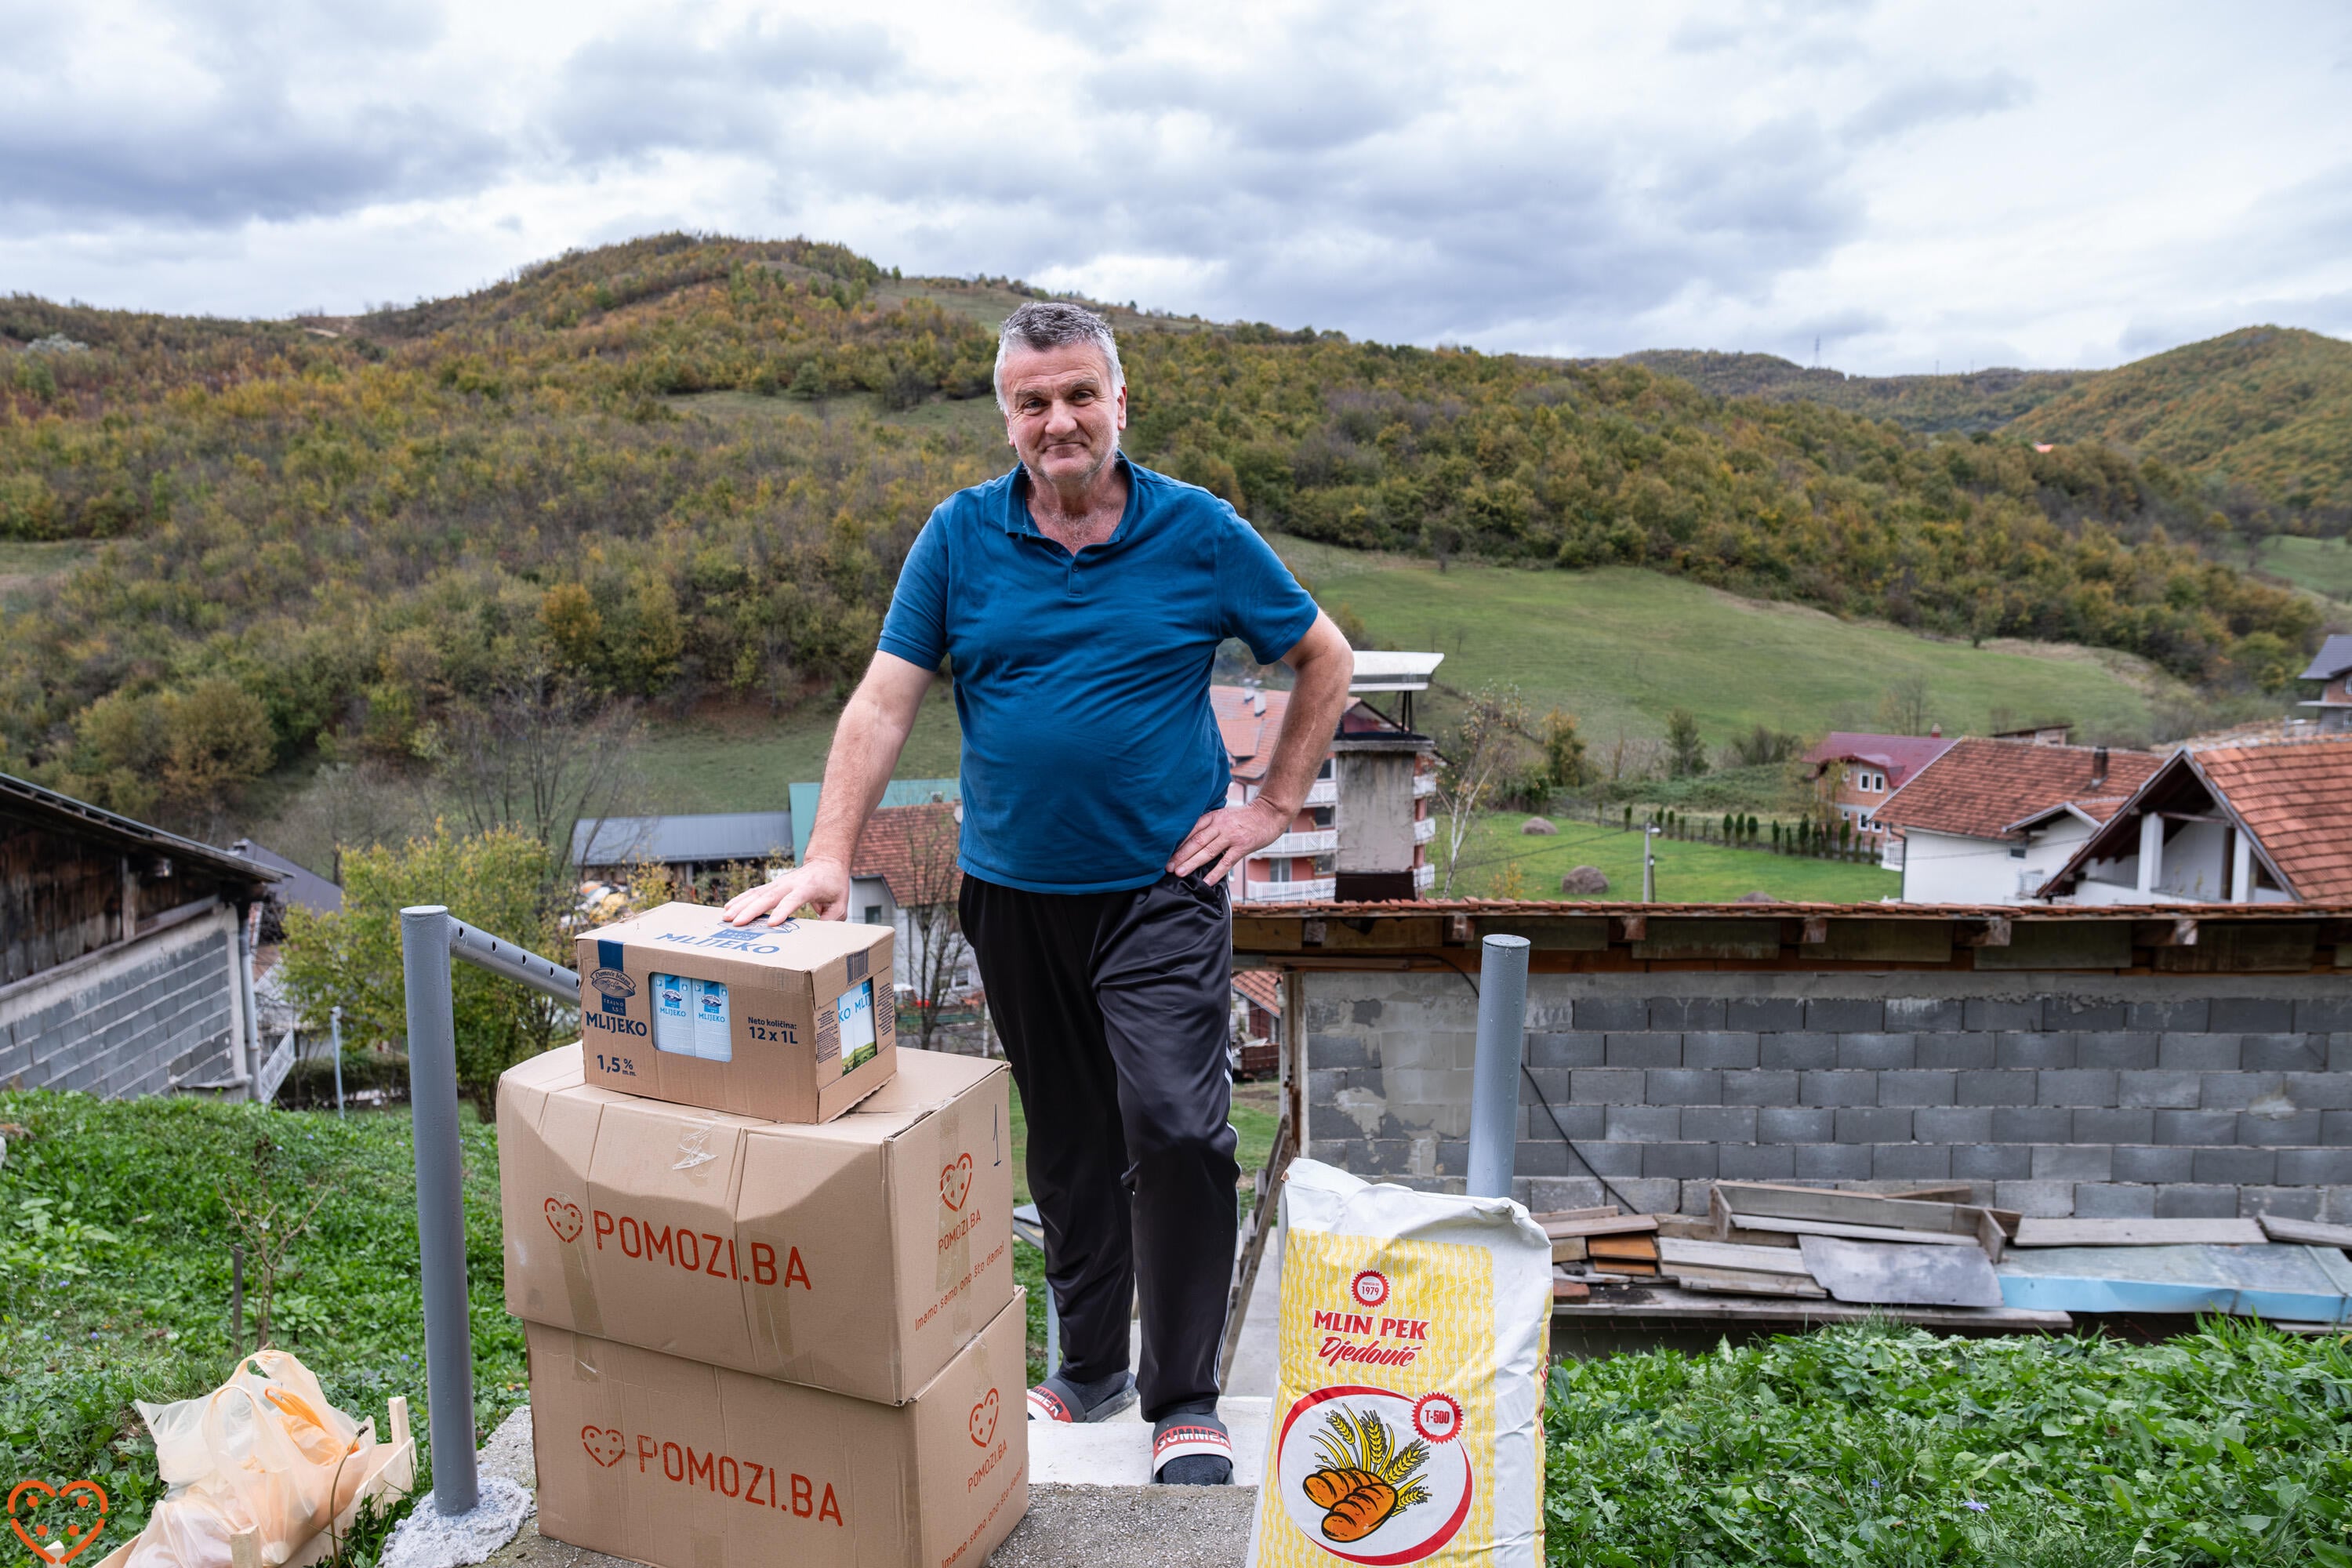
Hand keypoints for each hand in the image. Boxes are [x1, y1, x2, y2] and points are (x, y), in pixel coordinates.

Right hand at [723, 858, 849, 925]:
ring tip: (726, 916)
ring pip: (757, 893)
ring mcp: (780, 882)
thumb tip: (820, 937)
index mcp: (808, 887)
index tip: (771, 923)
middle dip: (751, 910)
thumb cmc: (834, 884)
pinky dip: (741, 899)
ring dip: (741, 904)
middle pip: (769, 896)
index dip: (782, 911)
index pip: (793, 899)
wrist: (826, 862)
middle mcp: (791, 882)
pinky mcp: (773, 884)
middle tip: (736, 923)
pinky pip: (754, 892)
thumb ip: (831, 920)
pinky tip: (728, 907)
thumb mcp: (840, 904)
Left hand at [1167, 797, 1293, 883]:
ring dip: (1192, 863)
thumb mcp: (1224, 815)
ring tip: (1180, 873)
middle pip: (1196, 842)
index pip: (1190, 830)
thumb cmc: (1245, 817)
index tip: (1165, 853)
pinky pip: (1226, 861)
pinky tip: (1206, 881)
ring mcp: (1231, 836)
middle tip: (1167, 867)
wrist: (1269, 813)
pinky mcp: (1242, 846)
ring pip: (1207, 852)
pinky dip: (1215, 872)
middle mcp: (1220, 825)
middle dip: (1180, 856)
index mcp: (1213, 817)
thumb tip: (1190, 840)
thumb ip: (1209, 826)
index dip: (1177, 843)